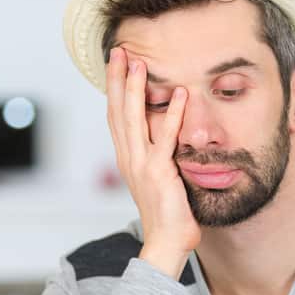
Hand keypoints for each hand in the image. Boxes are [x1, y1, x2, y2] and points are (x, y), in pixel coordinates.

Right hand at [106, 47, 200, 278]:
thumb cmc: (167, 215)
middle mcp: (129, 158)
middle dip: (118, 79)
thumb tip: (165, 139)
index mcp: (127, 159)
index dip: (115, 89)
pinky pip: (166, 138)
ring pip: (133, 119)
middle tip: (119, 51)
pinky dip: (172, 114)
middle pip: (118, 111)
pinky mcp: (159, 172)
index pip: (116, 116)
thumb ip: (158, 158)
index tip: (117, 64)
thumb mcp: (158, 180)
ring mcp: (141, 165)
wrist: (165, 243)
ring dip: (136, 88)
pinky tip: (179, 93)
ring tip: (139, 61)